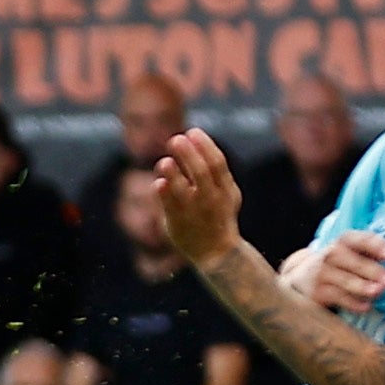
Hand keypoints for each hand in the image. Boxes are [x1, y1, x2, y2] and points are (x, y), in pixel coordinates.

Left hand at [154, 130, 244, 266]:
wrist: (216, 253)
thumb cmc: (219, 214)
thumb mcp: (226, 193)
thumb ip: (213, 170)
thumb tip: (191, 140)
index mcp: (225, 189)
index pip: (217, 163)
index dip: (205, 145)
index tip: (192, 131)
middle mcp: (211, 199)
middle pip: (201, 173)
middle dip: (189, 154)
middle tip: (176, 139)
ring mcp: (194, 212)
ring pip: (184, 191)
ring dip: (174, 174)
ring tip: (164, 161)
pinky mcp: (177, 224)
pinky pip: (169, 208)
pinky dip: (164, 195)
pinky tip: (158, 183)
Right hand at [281, 230, 384, 314]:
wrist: (301, 278)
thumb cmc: (338, 265)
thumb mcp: (349, 253)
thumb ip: (369, 254)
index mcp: (343, 241)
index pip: (360, 240)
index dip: (376, 246)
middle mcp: (330, 255)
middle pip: (354, 262)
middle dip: (373, 270)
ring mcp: (321, 274)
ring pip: (345, 281)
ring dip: (363, 286)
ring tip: (378, 291)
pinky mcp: (317, 292)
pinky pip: (337, 298)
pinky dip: (352, 303)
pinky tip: (365, 307)